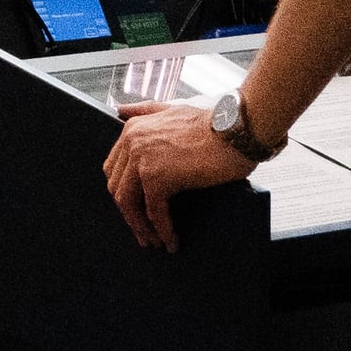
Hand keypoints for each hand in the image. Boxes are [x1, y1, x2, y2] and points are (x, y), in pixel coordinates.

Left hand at [105, 100, 261, 250]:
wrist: (236, 129)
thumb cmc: (213, 123)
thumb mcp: (171, 108)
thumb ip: (145, 110)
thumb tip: (119, 109)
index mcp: (132, 129)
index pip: (115, 170)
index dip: (124, 194)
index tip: (135, 210)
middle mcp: (131, 143)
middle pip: (118, 189)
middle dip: (130, 215)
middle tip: (144, 233)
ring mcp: (142, 161)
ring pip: (130, 204)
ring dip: (142, 228)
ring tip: (156, 242)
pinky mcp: (158, 178)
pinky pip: (154, 212)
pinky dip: (163, 230)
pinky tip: (172, 240)